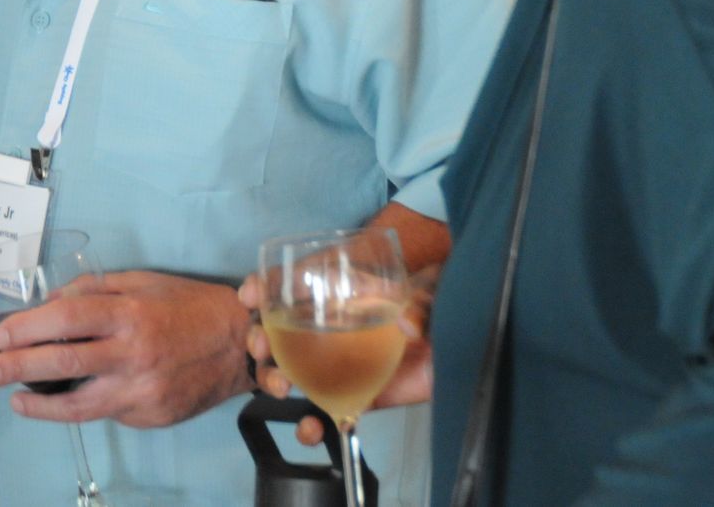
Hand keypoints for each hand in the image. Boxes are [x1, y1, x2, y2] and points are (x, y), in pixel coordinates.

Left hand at [0, 270, 251, 427]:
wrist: (240, 344)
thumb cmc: (189, 306)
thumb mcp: (143, 282)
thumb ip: (96, 290)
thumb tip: (51, 304)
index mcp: (130, 313)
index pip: (67, 320)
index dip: (29, 327)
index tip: (1, 334)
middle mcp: (134, 354)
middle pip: (63, 364)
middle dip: (15, 368)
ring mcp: (143, 391)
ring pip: (79, 405)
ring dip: (39, 405)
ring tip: (14, 400)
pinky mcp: (151, 416)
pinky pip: (108, 412)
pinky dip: (83, 406)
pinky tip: (65, 401)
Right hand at [236, 269, 434, 445]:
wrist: (464, 348)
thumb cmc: (442, 307)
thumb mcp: (433, 295)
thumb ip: (422, 305)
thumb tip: (408, 325)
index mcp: (342, 292)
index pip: (293, 284)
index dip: (264, 286)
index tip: (249, 295)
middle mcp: (331, 326)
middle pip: (278, 329)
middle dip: (258, 337)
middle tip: (260, 347)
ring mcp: (338, 363)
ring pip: (289, 370)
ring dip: (272, 379)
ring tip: (280, 387)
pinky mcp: (354, 396)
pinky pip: (324, 412)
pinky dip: (310, 425)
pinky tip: (309, 429)